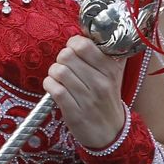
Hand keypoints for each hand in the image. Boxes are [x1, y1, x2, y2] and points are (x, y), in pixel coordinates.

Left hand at [45, 34, 127, 148]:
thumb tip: (88, 30)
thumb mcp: (113, 74)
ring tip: (59, 78)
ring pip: (59, 71)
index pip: (83, 44)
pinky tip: (54, 88)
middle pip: (66, 56)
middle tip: (65, 66)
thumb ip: (104, 53)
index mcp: (110, 68)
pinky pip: (54, 90)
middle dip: (61, 59)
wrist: (111, 133)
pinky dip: (49, 85)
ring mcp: (88, 99)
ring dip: (53, 73)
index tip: (74, 51)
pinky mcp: (75, 113)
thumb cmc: (107, 99)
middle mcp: (101, 82)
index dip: (72, 44)